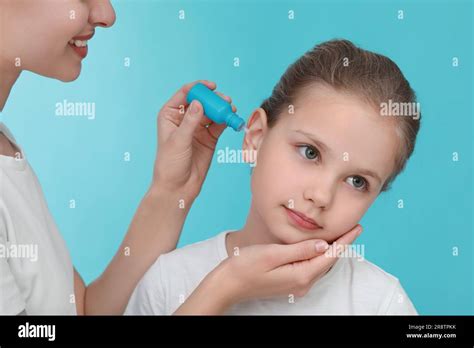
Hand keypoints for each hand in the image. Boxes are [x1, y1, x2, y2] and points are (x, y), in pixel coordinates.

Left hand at [151, 80, 236, 198]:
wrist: (178, 187)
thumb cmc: (170, 164)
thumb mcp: (179, 140)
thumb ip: (190, 122)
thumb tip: (199, 103)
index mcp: (170, 115)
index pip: (185, 95)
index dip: (198, 88)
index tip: (211, 87)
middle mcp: (184, 119)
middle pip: (202, 101)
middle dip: (214, 99)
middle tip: (225, 101)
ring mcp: (198, 128)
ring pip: (212, 112)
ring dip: (222, 110)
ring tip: (231, 110)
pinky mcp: (209, 138)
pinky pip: (219, 125)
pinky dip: (226, 121)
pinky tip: (232, 119)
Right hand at [212, 224, 362, 306]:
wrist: (228, 284)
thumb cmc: (245, 266)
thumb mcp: (273, 254)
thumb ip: (300, 250)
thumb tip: (324, 245)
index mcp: (301, 275)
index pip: (330, 255)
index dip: (345, 241)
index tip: (357, 228)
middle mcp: (302, 283)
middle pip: (328, 262)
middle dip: (342, 245)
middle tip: (353, 228)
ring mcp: (296, 286)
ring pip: (320, 265)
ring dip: (332, 251)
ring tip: (341, 235)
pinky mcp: (289, 284)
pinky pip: (311, 269)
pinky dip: (319, 257)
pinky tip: (319, 248)